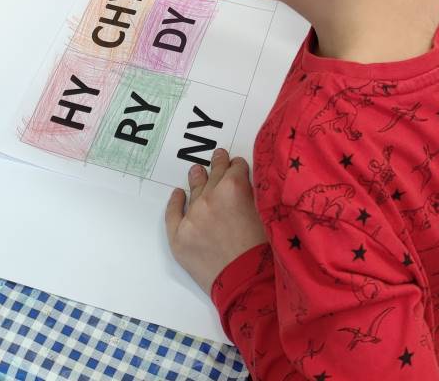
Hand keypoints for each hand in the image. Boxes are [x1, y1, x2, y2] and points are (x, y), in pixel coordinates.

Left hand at [165, 149, 267, 292]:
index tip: (237, 167)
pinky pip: (173, 213)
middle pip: (214, 175)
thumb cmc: (263, 251)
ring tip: (196, 171)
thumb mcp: (265, 213)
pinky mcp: (179, 236)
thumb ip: (253, 194)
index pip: (235, 167)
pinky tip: (178, 194)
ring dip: (197, 179)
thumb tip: (245, 185)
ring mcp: (192, 216)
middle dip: (218, 165)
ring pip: (194, 190)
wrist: (247, 283)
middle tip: (218, 156)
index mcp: (233, 188)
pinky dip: (175, 201)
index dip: (238, 167)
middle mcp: (209, 197)